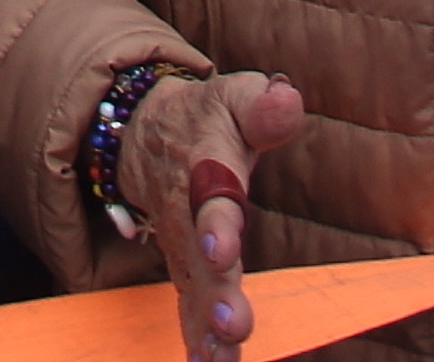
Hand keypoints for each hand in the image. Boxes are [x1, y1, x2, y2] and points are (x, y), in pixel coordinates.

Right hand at [117, 68, 306, 359]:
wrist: (146, 133)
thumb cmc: (209, 118)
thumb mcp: (234, 98)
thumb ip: (263, 106)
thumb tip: (287, 101)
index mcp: (205, 169)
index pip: (211, 200)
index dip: (217, 227)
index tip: (222, 253)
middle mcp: (188, 214)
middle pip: (199, 257)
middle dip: (215, 293)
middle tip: (231, 326)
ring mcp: (182, 246)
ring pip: (192, 290)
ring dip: (205, 327)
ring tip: (223, 358)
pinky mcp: (183, 268)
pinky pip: (187, 306)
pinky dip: (195, 340)